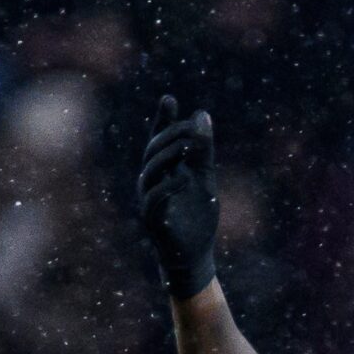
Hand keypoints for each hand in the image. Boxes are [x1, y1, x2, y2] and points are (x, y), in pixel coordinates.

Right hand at [138, 95, 217, 299]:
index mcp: (163, 169)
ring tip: (189, 146)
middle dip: (172, 135)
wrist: (195, 255)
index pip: (159, 140)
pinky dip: (169, 186)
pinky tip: (185, 178)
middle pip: (154, 150)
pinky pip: (154, 199)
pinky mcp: (153, 220)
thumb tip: (202, 115)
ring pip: (150, 171)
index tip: (169, 99)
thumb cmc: (197, 216)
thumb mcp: (205, 179)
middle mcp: (151, 181)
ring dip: (170, 156)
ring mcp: (148, 200)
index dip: (163, 120)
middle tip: (193, 127)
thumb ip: (203, 151)